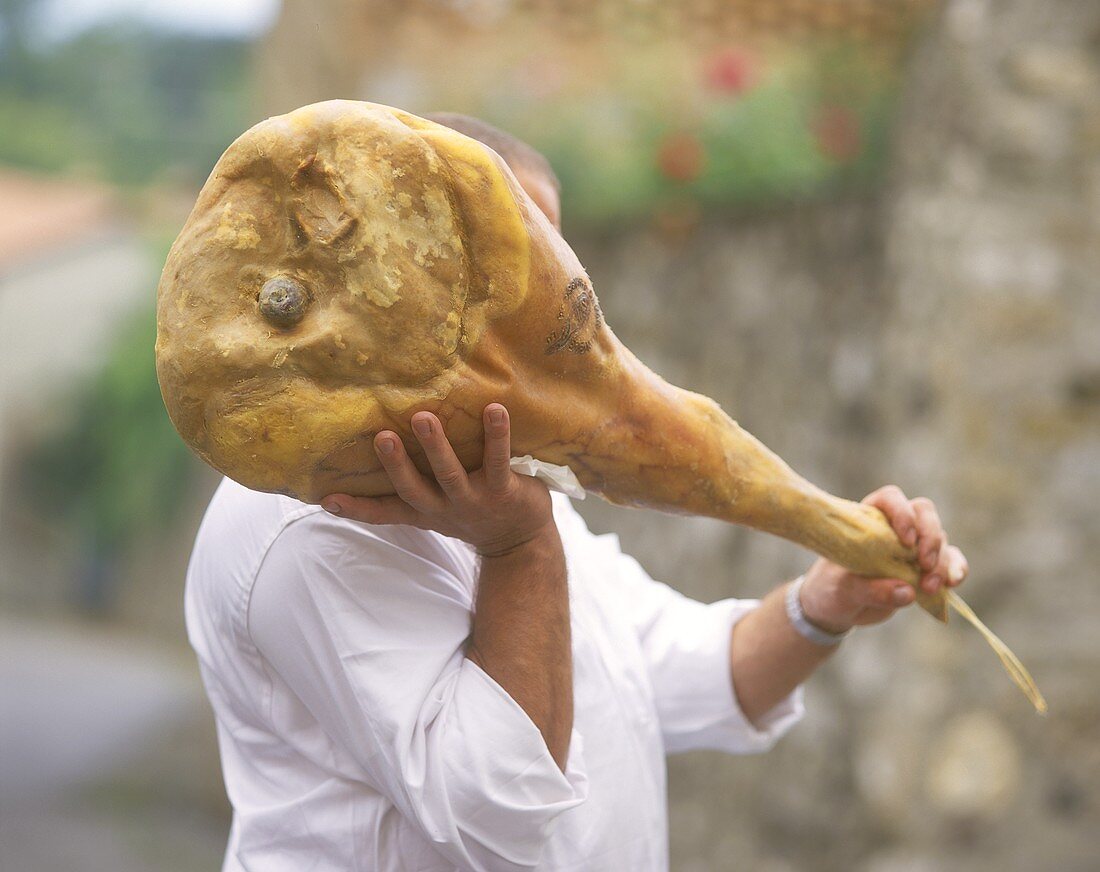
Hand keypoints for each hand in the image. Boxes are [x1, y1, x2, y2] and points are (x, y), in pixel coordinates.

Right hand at [320, 403, 555, 556]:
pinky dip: (496, 435)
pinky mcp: (504, 490)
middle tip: (382, 437)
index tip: (325, 500)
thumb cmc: (472, 515)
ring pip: (451, 474)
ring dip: (437, 447)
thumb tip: (380, 467)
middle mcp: (445, 508)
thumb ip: (409, 494)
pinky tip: (495, 409)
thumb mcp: (436, 513)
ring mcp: (474, 500)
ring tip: (424, 418)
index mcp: (426, 511)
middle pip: (414, 490)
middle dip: (396, 465)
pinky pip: (499, 460)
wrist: (521, 542)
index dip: (356, 509)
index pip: (385, 512)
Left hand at [798, 485, 969, 633]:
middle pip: (924, 514)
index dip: (902, 513)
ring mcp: (913, 546)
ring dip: (942, 561)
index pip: (890, 498)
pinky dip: (956, 569)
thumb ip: (871, 590)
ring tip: (930, 587)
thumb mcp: (843, 591)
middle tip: (924, 565)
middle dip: (930, 538)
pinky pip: (951, 560)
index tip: (906, 540)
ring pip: (939, 538)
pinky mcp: (925, 567)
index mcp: (867, 518)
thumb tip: (907, 592)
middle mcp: (893, 526)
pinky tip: (953, 583)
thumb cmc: (833, 588)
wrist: (837, 607)